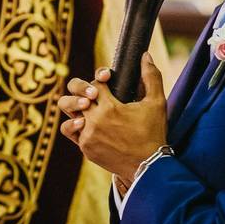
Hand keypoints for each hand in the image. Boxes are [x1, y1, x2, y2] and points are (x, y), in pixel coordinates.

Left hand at [59, 53, 167, 180]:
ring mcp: (88, 136)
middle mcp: (95, 121)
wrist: (149, 168)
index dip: (101, 78)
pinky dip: (77, 125)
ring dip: (75, 107)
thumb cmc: (154, 134)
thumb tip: (145, 55)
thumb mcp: (157, 103)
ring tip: (87, 108)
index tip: (108, 79)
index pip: (95, 83)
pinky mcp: (85, 148)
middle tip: (93, 94)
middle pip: (74, 94)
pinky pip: (71, 131)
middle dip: (82, 89)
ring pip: (67, 112)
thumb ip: (151, 77)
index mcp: (110, 108)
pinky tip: (88, 123)